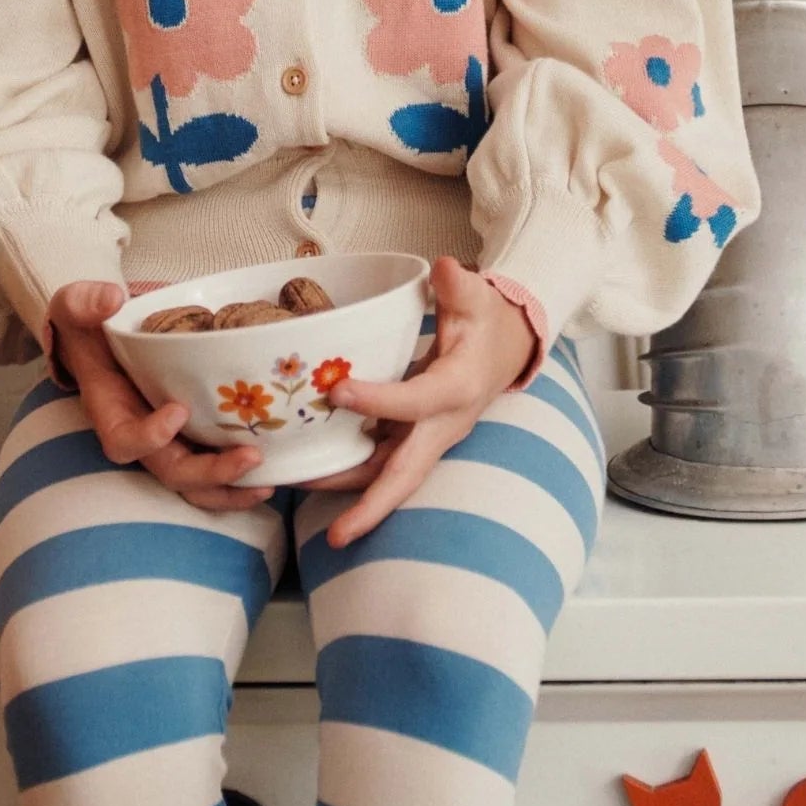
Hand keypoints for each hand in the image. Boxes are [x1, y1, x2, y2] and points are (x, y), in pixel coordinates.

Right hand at [45, 281, 276, 512]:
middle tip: (250, 455)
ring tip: (269, 482)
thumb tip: (112, 299)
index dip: (150, 436)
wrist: (101, 337)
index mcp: (111, 410)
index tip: (178, 409)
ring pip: (196, 484)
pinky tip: (277, 469)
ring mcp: (170, 441)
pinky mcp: (193, 434)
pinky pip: (215, 468)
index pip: (124, 441)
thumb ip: (84, 302)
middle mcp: (141, 435)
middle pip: (171, 472)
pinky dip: (243, 476)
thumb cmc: (87, 326)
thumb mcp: (74, 306)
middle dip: (210, 472)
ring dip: (232, 488)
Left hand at [304, 257, 538, 548]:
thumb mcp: (478, 299)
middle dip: (373, 507)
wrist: (507, 348)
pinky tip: (309, 472)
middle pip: (407, 476)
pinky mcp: (414, 440)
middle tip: (338, 536)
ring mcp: (427, 438)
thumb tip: (444, 269)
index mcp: (457, 390)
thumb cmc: (487, 323)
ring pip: (388, 478)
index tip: (336, 390)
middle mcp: (442, 425)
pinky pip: (381, 465)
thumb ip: (461, 286)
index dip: (377, 400)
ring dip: (347, 495)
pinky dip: (348, 475)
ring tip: (297, 493)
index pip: (414, 402)